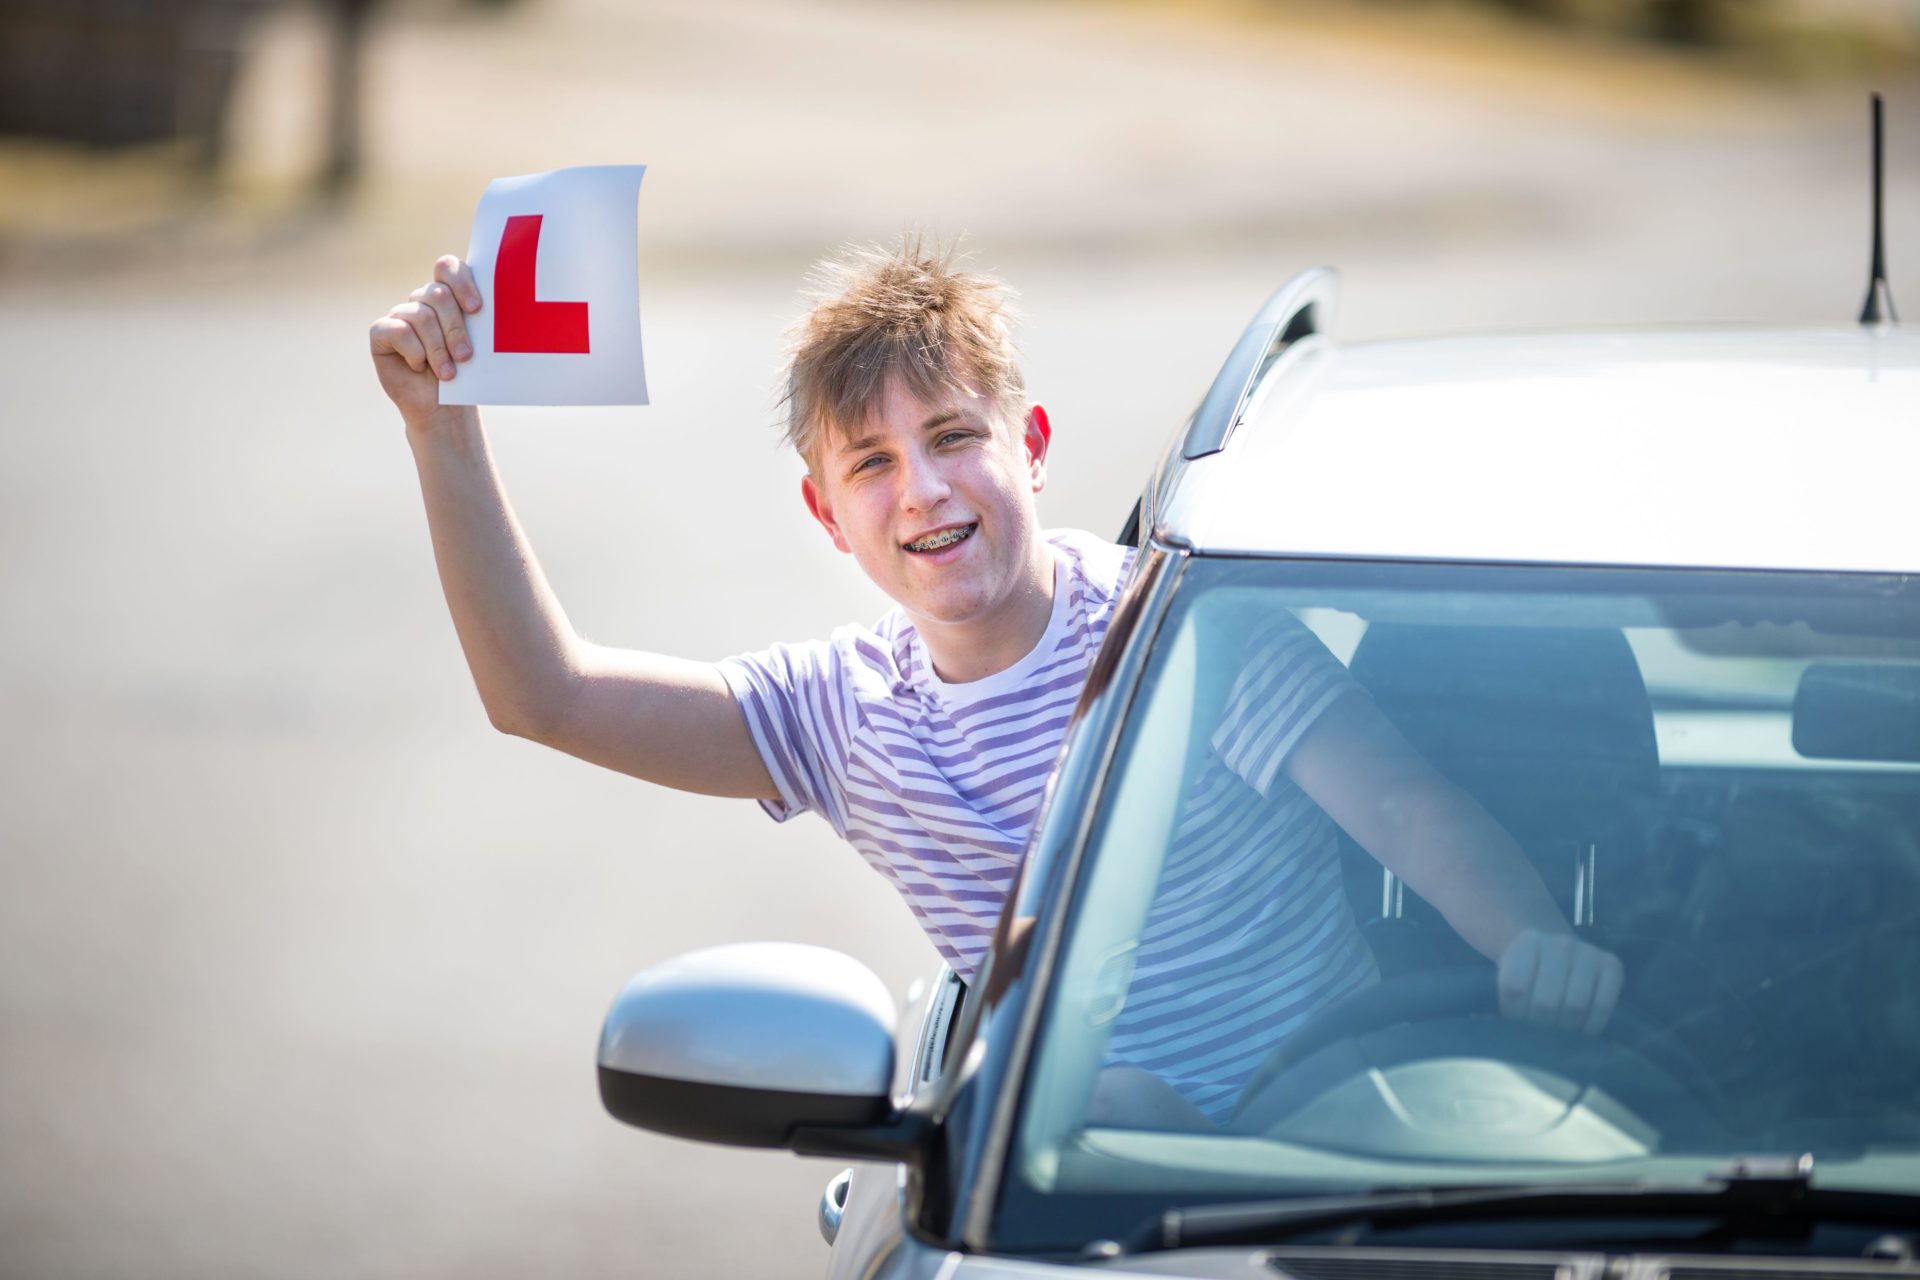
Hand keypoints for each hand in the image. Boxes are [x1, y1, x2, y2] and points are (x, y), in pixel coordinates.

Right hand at [368, 255, 483, 428]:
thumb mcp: (481, 347)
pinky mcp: (380, 332)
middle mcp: (422, 300)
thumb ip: (482, 321)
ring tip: (448, 373)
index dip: (461, 282)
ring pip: (421, 315)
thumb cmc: (466, 376)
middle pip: (438, 295)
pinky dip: (414, 352)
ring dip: (438, 348)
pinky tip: (419, 367)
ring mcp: (400, 314)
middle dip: (455, 328)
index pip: (448, 268)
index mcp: (448, 295)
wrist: (444, 408)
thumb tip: (493, 303)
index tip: (477, 310)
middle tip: (466, 357)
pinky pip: (398, 330)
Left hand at [1496, 929, 1622, 1034]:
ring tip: (1559, 1037)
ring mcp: (1587, 952)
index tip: (1515, 1025)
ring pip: (1574, 1005)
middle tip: (1540, 1038)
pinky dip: (1591, 1025)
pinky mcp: (1612, 965)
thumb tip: (1492, 1027)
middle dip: (1541, 1027)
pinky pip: (1602, 1005)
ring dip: (1566, 1030)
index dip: (1514, 1015)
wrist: (1556, 952)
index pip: (1515, 988)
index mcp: (1526, 943)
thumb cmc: (1528, 974)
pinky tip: (1582, 1032)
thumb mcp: (1508, 977)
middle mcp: (1559, 943)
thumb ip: (1499, 999)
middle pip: (1546, 1001)